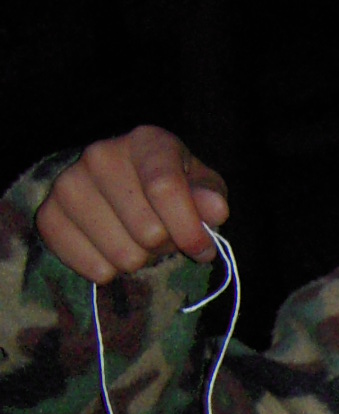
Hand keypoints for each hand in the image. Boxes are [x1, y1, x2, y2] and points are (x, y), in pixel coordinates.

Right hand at [36, 125, 227, 282]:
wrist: (118, 186)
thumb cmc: (170, 185)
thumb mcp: (200, 185)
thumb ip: (210, 197)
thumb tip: (215, 209)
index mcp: (145, 142)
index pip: (164, 189)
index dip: (189, 229)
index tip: (203, 250)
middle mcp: (101, 156)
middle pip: (148, 232)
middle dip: (165, 245)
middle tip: (163, 233)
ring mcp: (68, 184)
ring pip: (123, 257)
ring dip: (139, 260)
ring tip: (136, 238)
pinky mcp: (48, 216)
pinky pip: (94, 269)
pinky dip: (111, 271)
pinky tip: (111, 248)